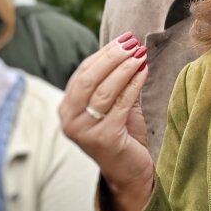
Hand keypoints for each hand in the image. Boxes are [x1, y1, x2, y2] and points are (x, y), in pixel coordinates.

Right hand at [59, 35, 154, 210]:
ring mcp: (84, 131)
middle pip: (89, 79)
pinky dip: (133, 85)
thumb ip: (111, 81)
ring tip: (141, 55)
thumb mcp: (112, 105)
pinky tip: (144, 72)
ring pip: (104, 90)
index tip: (125, 39)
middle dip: (112, 57)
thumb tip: (124, 46)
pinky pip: (120, 104)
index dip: (104, 53)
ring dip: (124, 68)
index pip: (83, 72)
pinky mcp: (103, 139)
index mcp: (66, 108)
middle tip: (133, 43)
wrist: (130, 171)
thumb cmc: (122, 134)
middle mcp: (69, 120)